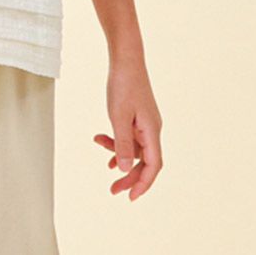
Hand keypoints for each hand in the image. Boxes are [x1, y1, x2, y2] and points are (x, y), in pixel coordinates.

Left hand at [93, 57, 162, 200]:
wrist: (126, 58)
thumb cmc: (123, 85)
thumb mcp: (118, 116)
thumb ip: (121, 144)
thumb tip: (124, 169)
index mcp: (152, 131)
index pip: (153, 165)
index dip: (143, 183)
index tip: (131, 197)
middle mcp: (152, 129)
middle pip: (144, 161)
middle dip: (129, 176)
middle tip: (113, 190)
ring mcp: (145, 122)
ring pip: (135, 148)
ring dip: (119, 155)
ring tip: (102, 159)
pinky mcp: (137, 116)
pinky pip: (130, 136)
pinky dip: (117, 141)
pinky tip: (102, 142)